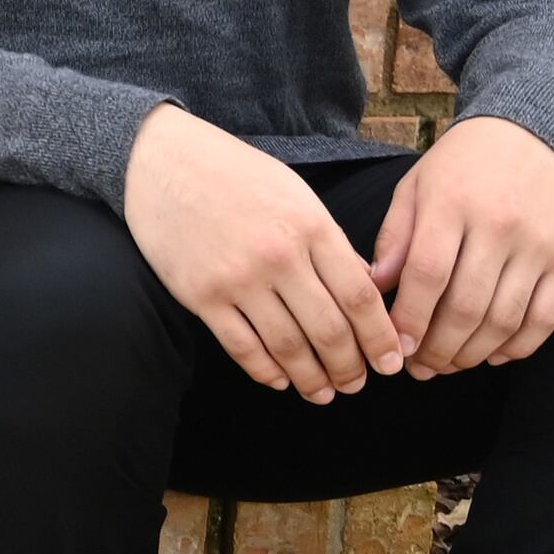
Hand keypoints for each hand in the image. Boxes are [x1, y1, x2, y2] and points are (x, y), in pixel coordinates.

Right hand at [121, 107, 405, 401]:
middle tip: (359, 384)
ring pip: (288, 346)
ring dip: (312, 378)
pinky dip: (265, 371)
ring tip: (325, 393)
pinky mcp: (200, 295)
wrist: (162, 160)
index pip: (359, 297)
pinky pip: (241, 346)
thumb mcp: (296, 195)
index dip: (380, 337)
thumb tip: (365, 288)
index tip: (391, 362)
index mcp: (310, 227)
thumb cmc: (235, 175)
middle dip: (350, 366)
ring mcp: (237, 278)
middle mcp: (278, 256)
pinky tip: (281, 381)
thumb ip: (331, 241)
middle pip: (329, 329)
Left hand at [374, 116, 553, 376]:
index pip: (427, 276)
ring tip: (448, 365)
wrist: (538, 133)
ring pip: (504, 319)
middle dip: (437, 348)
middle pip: (465, 306)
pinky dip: (518, 347)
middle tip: (418, 369)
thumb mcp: (417, 188)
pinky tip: (492, 356)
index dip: (409, 320)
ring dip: (472, 353)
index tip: (394, 347)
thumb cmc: (463, 165)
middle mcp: (498, 226)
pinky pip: (546, 318)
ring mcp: (537, 245)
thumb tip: (373, 289)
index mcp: (451, 205)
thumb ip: (395, 238)